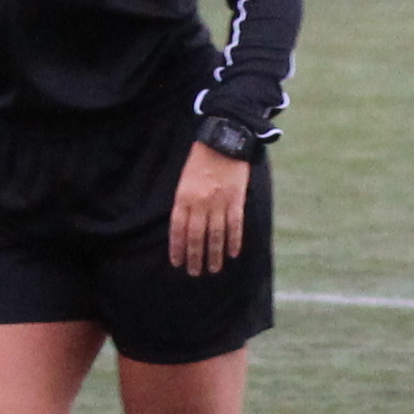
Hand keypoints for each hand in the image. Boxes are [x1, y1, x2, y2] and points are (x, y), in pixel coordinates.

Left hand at [168, 142, 249, 275]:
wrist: (224, 141)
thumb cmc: (201, 159)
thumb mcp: (184, 179)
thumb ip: (184, 202)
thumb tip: (184, 227)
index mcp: (183, 197)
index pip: (178, 229)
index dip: (177, 247)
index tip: (177, 262)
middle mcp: (200, 203)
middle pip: (196, 236)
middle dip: (195, 256)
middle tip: (195, 272)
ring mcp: (219, 203)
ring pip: (215, 235)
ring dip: (214, 254)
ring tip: (213, 269)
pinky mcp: (236, 200)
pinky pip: (235, 225)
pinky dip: (234, 241)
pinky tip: (233, 253)